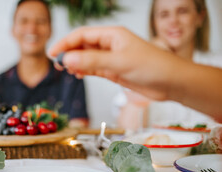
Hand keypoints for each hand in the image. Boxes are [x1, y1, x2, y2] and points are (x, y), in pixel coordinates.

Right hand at [48, 26, 184, 100]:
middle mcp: (110, 45)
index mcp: (112, 35)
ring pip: (87, 58)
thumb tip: (67, 60)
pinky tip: (78, 75)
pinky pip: (94, 69)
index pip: (82, 35)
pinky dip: (84, 71)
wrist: (171, 83)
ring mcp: (112, 58)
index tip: (53, 53)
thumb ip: (92, 61)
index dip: (66, 43)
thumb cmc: (152, 66)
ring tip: (65, 70)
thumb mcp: (119, 62)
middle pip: (83, 46)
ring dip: (75, 63)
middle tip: (57, 64)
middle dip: (69, 53)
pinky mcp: (114, 71)